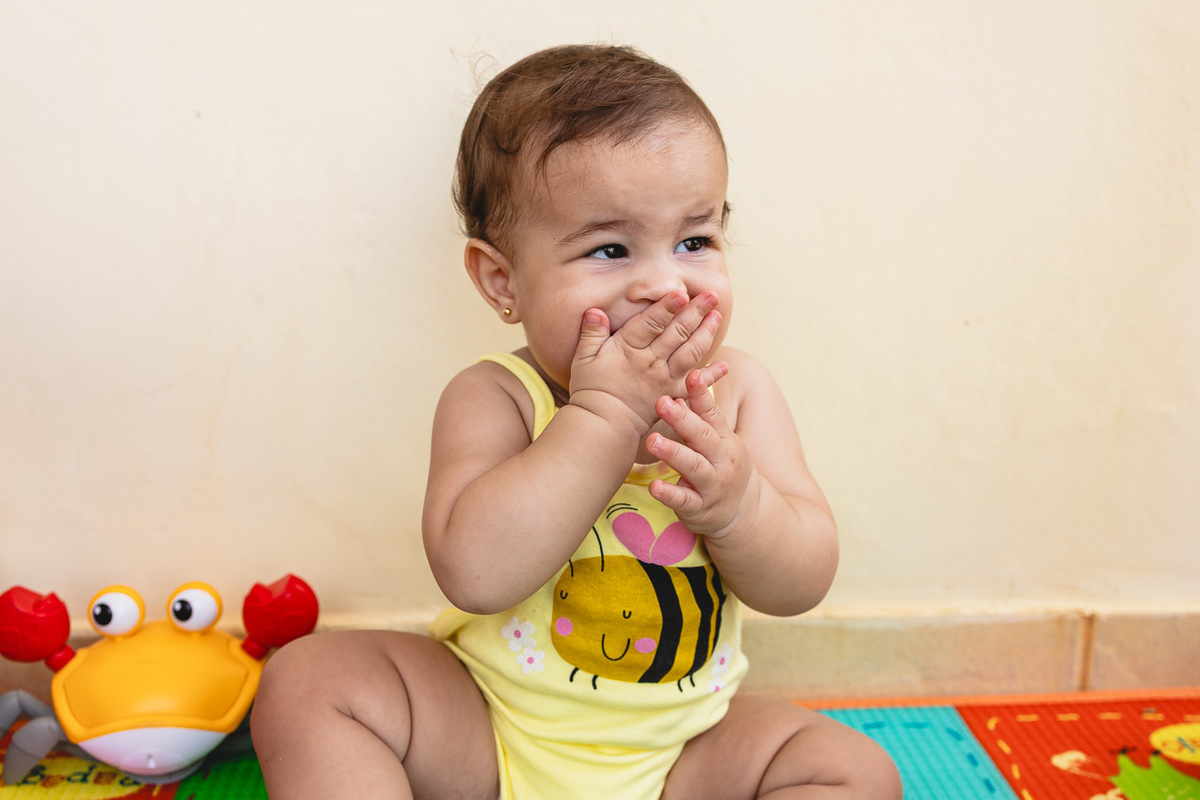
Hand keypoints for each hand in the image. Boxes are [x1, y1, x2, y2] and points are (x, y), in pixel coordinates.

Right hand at [568, 291, 720, 431]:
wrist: (603, 427)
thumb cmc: (591, 391)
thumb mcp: (583, 359)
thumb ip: (591, 333)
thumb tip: (595, 311)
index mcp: (628, 349)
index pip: (651, 323)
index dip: (666, 307)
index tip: (682, 292)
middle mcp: (650, 362)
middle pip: (677, 333)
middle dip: (695, 312)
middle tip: (712, 296)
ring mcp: (664, 379)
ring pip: (691, 353)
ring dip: (706, 334)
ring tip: (717, 316)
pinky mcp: (672, 395)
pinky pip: (696, 385)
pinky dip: (712, 375)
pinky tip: (724, 365)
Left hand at [645, 364, 755, 538]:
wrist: (744, 512)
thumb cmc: (722, 467)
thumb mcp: (720, 441)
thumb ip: (702, 416)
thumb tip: (685, 376)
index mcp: (724, 440)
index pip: (712, 413)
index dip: (701, 394)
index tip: (690, 374)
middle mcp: (721, 460)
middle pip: (703, 437)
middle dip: (682, 420)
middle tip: (661, 402)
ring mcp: (711, 485)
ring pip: (694, 467)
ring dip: (674, 454)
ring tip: (653, 441)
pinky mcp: (699, 508)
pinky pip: (684, 501)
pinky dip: (670, 494)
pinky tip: (654, 487)